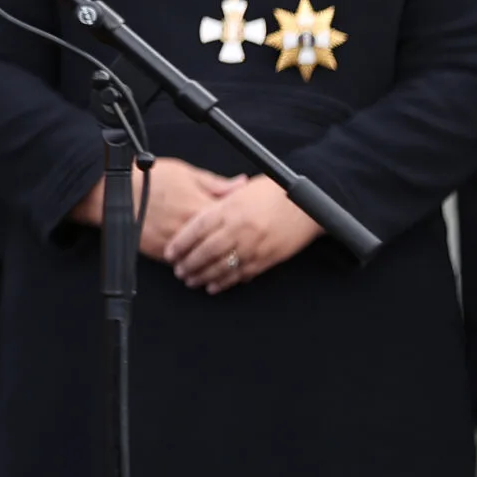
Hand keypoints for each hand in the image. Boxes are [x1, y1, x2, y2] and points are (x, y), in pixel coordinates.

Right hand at [71, 156, 236, 256]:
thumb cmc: (149, 179)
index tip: (254, 228)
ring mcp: (175, 243)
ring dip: (215, 264)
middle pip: (219, 245)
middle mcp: (189, 228)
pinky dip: (194, 267)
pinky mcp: (160, 252)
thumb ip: (216, 183)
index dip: (245, 226)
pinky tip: (203, 269)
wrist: (116, 193)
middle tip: (247, 252)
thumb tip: (241, 184)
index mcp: (199, 206)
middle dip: (233, 250)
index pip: (231, 222)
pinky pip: (183, 264)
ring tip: (228, 266)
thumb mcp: (186, 172)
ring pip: (202, 260)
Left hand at [164, 175, 321, 292]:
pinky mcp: (266, 259)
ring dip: (203, 276)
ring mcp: (253, 246)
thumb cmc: (275, 192)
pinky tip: (213, 286)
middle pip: (206, 251)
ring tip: (191, 280)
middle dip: (189, 264)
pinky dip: (224, 282)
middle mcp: (239, 229)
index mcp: (231, 208)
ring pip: (221, 267)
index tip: (169, 252)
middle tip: (178, 271)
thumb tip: (199, 210)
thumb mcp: (243, 190)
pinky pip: (240, 275)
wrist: (307, 206)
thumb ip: (220, 200)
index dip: (181, 242)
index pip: (198, 228)